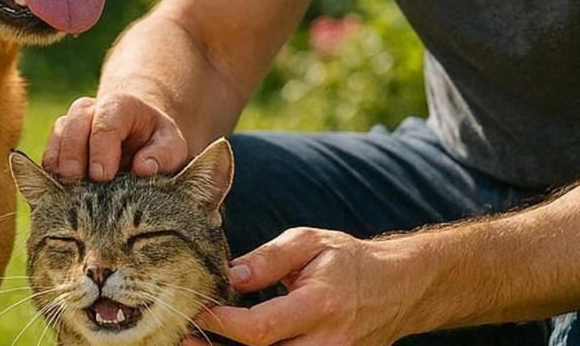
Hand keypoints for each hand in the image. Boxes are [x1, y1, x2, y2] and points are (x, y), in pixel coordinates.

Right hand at [43, 92, 188, 180]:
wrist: (139, 139)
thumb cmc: (157, 144)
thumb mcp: (172, 147)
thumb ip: (163, 156)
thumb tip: (143, 168)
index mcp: (121, 105)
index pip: (106, 123)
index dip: (102, 149)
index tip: (102, 176)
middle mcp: (92, 109)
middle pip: (75, 124)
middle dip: (74, 154)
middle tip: (76, 181)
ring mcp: (72, 123)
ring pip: (58, 135)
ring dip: (59, 162)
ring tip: (65, 189)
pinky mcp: (60, 142)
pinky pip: (49, 152)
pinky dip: (51, 170)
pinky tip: (58, 190)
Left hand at [193, 228, 415, 345]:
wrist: (398, 288)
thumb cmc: (347, 261)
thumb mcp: (309, 243)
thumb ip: (268, 258)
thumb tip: (230, 275)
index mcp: (320, 305)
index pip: (262, 328)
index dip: (224, 324)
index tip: (197, 311)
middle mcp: (327, 342)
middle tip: (181, 338)